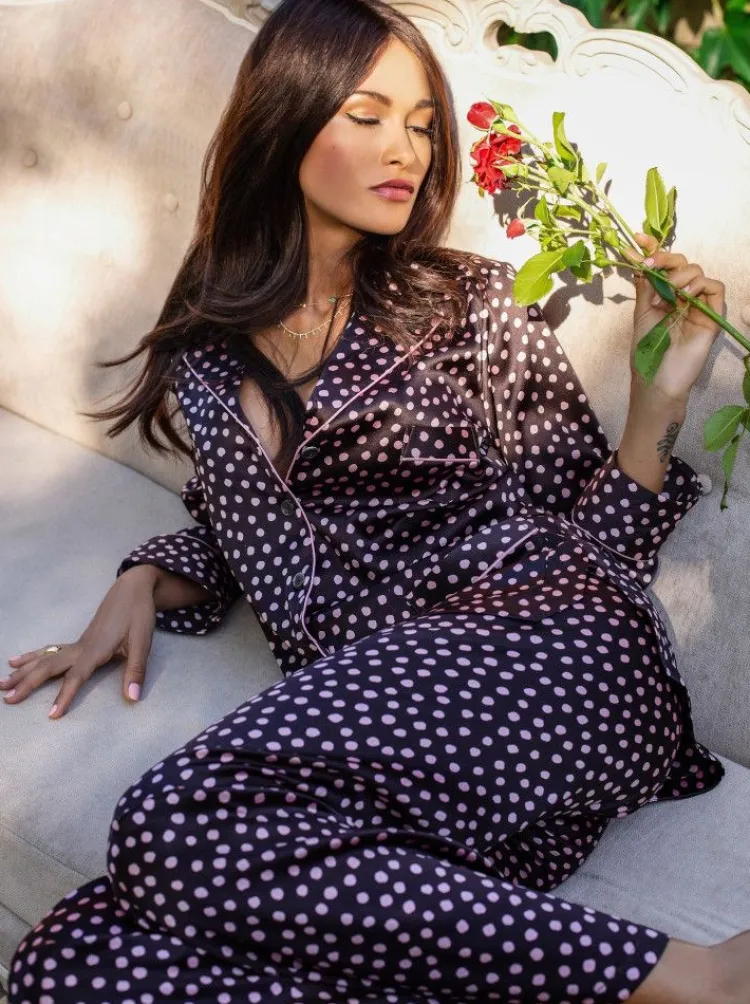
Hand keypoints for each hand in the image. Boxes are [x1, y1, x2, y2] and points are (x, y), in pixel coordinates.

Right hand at [1, 566, 157, 718]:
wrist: (132, 588)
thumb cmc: (138, 614)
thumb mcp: (143, 642)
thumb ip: (136, 671)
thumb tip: (132, 698)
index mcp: (96, 650)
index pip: (76, 676)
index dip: (64, 696)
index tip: (51, 714)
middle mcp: (81, 647)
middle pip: (49, 667)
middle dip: (28, 683)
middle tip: (7, 699)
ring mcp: (78, 643)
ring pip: (44, 658)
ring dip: (23, 671)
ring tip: (1, 682)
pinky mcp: (78, 641)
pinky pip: (49, 650)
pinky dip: (32, 656)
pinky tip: (17, 661)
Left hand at [625, 232, 725, 405]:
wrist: (658, 378)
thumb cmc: (647, 351)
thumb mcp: (642, 314)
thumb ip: (645, 287)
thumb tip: (641, 261)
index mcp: (663, 296)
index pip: (663, 266)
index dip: (653, 249)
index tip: (637, 238)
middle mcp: (681, 297)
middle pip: (682, 263)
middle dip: (666, 259)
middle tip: (653, 266)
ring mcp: (697, 305)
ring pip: (698, 271)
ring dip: (681, 275)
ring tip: (671, 293)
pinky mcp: (712, 315)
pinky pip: (715, 287)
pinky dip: (701, 285)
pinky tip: (687, 297)